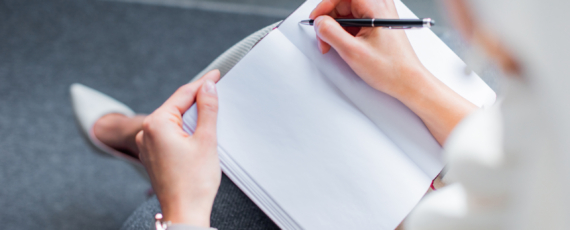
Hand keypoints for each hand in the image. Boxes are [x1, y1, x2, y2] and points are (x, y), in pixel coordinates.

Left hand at [136, 70, 220, 226]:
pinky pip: (169, 134)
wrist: (184, 213)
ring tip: (210, 112)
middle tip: (217, 91)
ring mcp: (147, 145)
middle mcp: (146, 132)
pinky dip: (184, 130)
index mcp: (156, 124)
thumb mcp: (206, 140)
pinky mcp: (153, 156)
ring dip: (191, 115)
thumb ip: (207, 109)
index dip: (202, 83)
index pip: (183, 95)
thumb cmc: (193, 183)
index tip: (216, 75)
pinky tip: (198, 132)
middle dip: (197, 99)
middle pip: (176, 107)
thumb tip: (208, 87)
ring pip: (173, 121)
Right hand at [310, 0, 475, 143]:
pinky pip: (356, 21)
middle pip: (344, 3)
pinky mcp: (379, 25)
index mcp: (376, 6)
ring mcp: (380, 15)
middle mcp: (380, 6)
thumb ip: (330, 33)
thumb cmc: (390, 68)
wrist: (408, 82)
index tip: (316, 18)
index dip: (325, 5)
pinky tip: (345, 46)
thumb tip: (319, 22)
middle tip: (323, 38)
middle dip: (329, 20)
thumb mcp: (352, 51)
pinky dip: (346, 32)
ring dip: (336, 28)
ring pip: (348, 13)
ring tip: (334, 46)